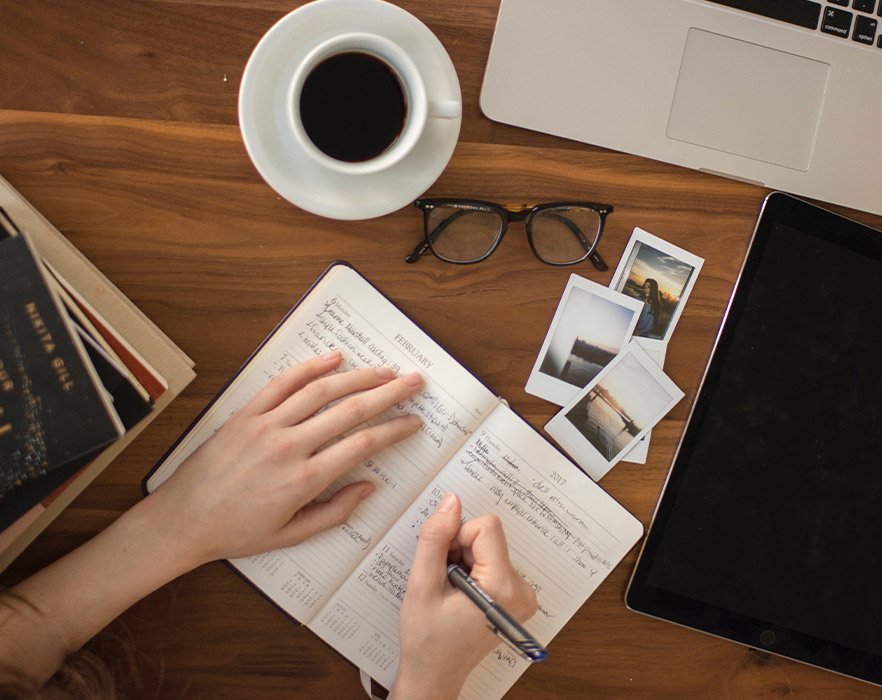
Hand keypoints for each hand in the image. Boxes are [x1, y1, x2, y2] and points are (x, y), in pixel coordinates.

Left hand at [148, 350, 422, 566]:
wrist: (182, 519)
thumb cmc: (236, 531)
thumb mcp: (291, 535)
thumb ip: (335, 512)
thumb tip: (369, 487)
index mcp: (303, 480)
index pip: (362, 445)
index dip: (394, 430)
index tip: (413, 421)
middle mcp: (289, 446)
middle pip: (350, 410)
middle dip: (388, 393)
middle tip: (413, 382)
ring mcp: (266, 425)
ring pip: (321, 391)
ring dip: (358, 376)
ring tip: (384, 370)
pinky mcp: (246, 414)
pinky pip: (282, 383)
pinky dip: (309, 367)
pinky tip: (333, 358)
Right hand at [390, 493, 537, 699]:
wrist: (434, 674)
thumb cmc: (427, 639)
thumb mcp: (422, 584)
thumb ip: (435, 538)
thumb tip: (451, 502)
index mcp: (503, 587)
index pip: (486, 527)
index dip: (457, 537)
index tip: (443, 563)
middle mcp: (522, 590)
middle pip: (488, 536)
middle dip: (459, 550)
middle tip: (444, 581)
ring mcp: (522, 595)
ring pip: (488, 547)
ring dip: (464, 560)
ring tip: (450, 591)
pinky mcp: (516, 596)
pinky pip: (493, 561)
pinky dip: (472, 570)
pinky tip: (460, 594)